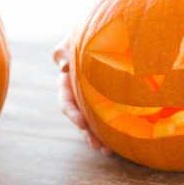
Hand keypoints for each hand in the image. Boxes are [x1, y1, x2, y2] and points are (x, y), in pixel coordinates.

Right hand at [53, 36, 111, 155]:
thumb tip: (63, 66)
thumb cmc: (87, 35)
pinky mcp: (106, 100)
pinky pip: (106, 117)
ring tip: (107, 151)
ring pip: (92, 122)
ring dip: (98, 137)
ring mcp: (91, 99)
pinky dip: (111, 129)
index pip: (66, 100)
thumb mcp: (71, 40)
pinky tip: (120, 141)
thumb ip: (64, 50)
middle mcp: (77, 94)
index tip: (81, 123)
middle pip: (79, 117)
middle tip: (96, 145)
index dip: (72, 113)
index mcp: (66, 81)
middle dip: (87, 132)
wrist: (107, 32)